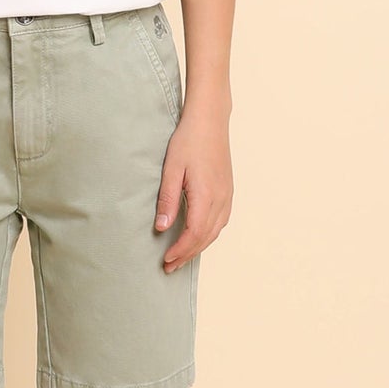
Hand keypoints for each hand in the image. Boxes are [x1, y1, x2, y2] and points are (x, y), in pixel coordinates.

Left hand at [154, 102, 232, 271]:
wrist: (210, 120)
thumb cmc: (188, 140)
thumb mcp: (171, 169)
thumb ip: (167, 200)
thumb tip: (161, 227)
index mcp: (206, 195)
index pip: (194, 233)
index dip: (180, 250)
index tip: (166, 260)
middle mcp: (221, 199)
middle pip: (206, 237)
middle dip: (187, 255)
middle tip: (169, 267)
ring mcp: (227, 195)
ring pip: (215, 231)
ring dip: (198, 247)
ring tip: (181, 257)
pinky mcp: (228, 190)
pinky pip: (220, 221)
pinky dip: (208, 235)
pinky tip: (198, 237)